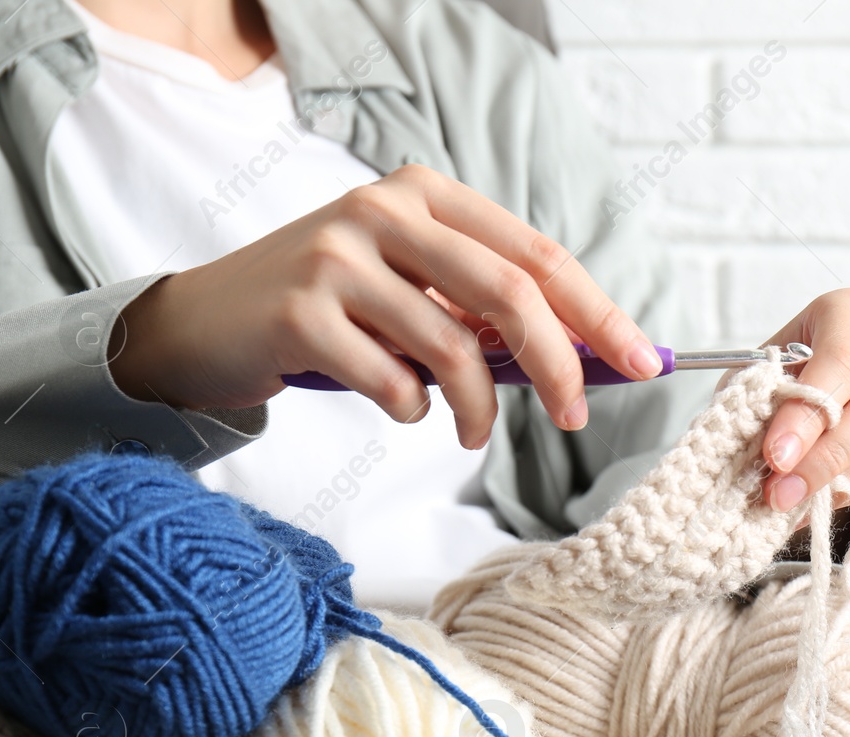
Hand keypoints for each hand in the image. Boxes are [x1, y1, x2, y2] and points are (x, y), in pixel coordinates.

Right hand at [114, 165, 663, 446]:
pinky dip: (412, 410)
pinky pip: (395, 384)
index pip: (537, 254)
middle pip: (511, 294)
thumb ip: (481, 310)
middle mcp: (384, 211)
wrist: (205, 324)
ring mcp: (338, 257)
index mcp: (424, 194)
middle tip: (575, 416)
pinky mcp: (301, 312)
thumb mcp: (408, 287)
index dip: (598, 313)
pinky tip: (394, 403)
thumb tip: (581, 359)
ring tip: (466, 430)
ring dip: (477, 409)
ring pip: (455, 348)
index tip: (644, 362)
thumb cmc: (327, 311)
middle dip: (560, 365)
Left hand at [760, 288, 849, 509]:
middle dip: (830, 455)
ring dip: (845, 480)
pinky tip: (827, 496)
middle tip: (784, 490)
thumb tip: (777, 460)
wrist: (817, 385)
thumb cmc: (785, 374)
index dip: (809, 414)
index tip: (776, 457)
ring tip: (796, 499)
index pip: (843, 359)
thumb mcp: (761, 378)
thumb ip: (766, 407)